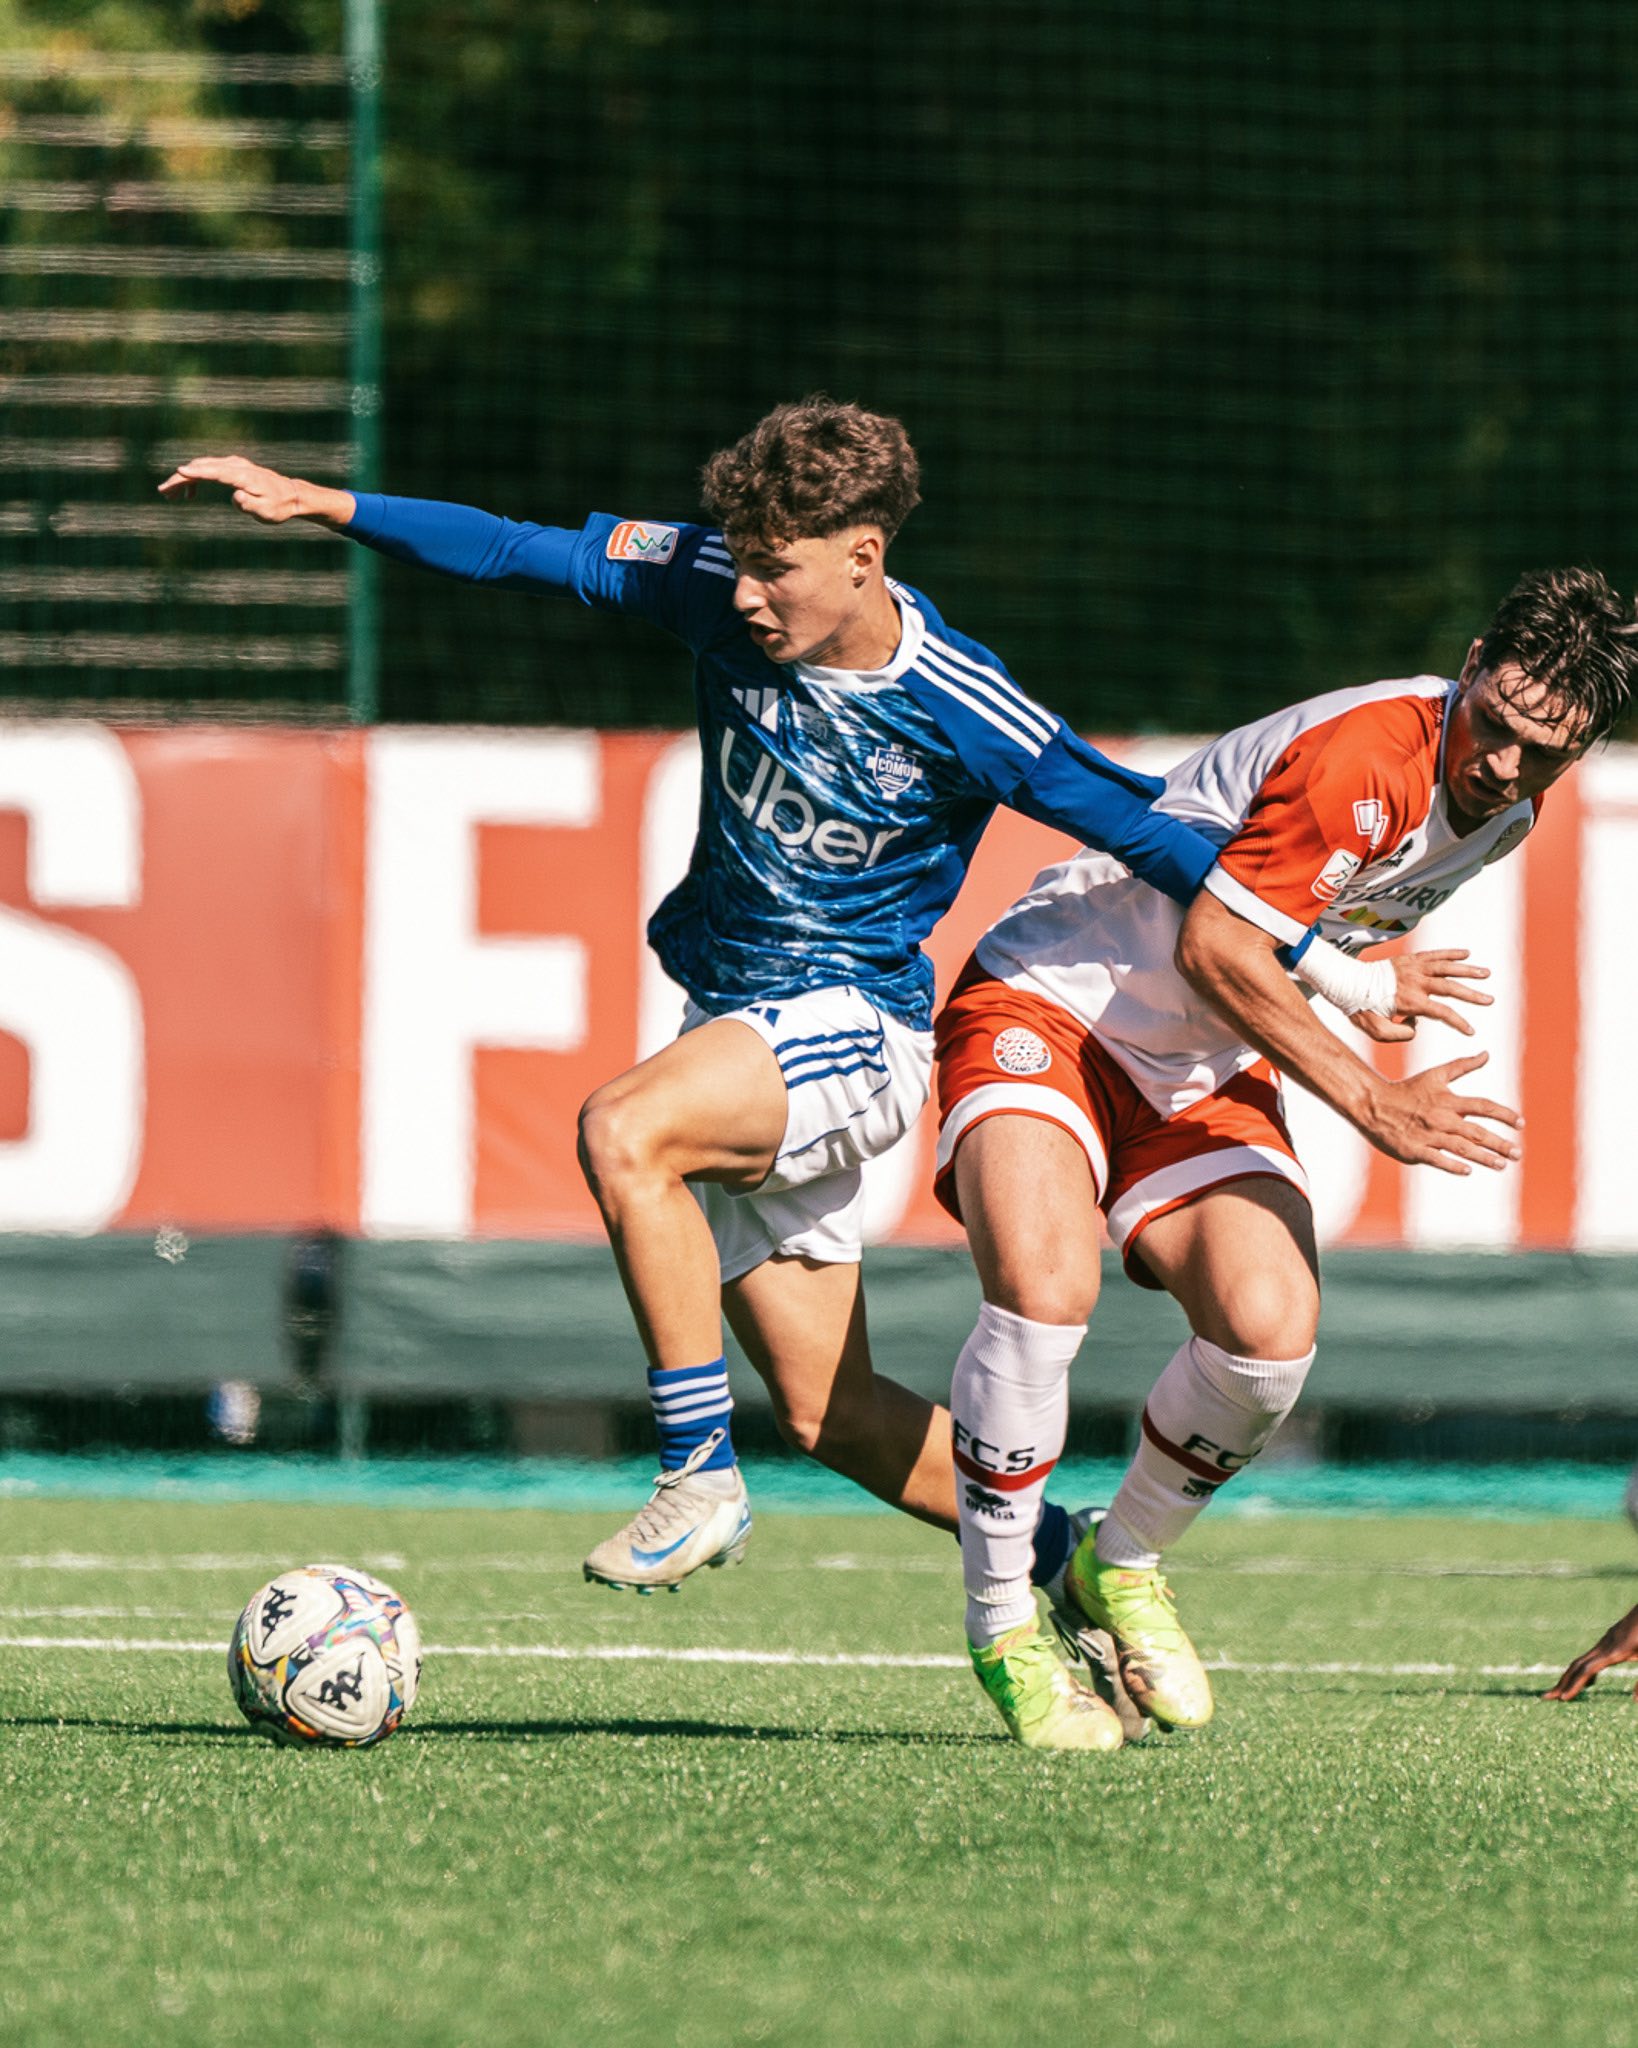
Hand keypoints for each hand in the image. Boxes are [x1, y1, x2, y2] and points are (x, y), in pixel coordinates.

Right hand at [157, 455, 352, 526]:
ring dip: (185, 479)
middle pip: (202, 467)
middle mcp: (236, 466)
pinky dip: (197, 478)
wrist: (291, 496)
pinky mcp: (233, 468)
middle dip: (180, 479)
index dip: (194, 473)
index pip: (213, 472)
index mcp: (242, 476)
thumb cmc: (278, 507)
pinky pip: (209, 469)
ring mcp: (234, 465)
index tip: (178, 473)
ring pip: (203, 467)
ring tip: (170, 495)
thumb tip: (235, 497)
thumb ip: (250, 505)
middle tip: (163, 493)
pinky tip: (190, 493)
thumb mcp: (266, 512)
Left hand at [1355, 949, 1492, 1043]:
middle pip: (1450, 988)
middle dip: (1472, 995)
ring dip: (1468, 970)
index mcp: (1410, 1001)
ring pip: (1447, 967)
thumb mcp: (1377, 1032)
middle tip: (1490, 1000)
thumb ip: (1401, 1035)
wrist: (1345, 982)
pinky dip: (1451, 953)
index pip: (1442, 1013)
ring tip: (1486, 973)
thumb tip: (1417, 1026)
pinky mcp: (1409, 959)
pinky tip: (1466, 953)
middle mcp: (1415, 982)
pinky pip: (1434, 954)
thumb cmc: (1360, 1010)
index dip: (1459, 1022)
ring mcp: (1413, 968)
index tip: (1470, 1031)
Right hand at [1360, 1050, 1521, 1174]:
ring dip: (1484, 1158)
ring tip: (1501, 1165)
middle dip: (1500, 1144)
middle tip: (1517, 1154)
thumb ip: (1463, 1066)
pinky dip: (1453, 1165)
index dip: (1504, 1115)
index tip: (1521, 1124)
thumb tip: (1486, 1054)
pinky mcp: (1414, 1150)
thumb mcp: (1435, 1075)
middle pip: (1477, 1132)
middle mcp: (1441, 1118)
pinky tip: (1468, 1170)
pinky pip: (1437, 1160)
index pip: (1483, 1107)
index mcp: (1448, 1101)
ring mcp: (1428, 1135)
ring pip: (1462, 1149)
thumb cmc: (1407, 1090)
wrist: (1373, 1104)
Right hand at [1544, 1601, 1637, 1700]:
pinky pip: (1591, 1658)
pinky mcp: (1610, 1640)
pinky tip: (1590, 1682)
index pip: (1587, 1670)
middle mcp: (1604, 1646)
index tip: (1562, 1699)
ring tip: (1562, 1692)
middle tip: (1547, 1697)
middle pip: (1577, 1665)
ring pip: (1582, 1661)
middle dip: (1562, 1682)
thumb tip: (1635, 1701)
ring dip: (1570, 1677)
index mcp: (1613, 1652)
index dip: (1574, 1685)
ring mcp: (1605, 1642)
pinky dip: (1584, 1671)